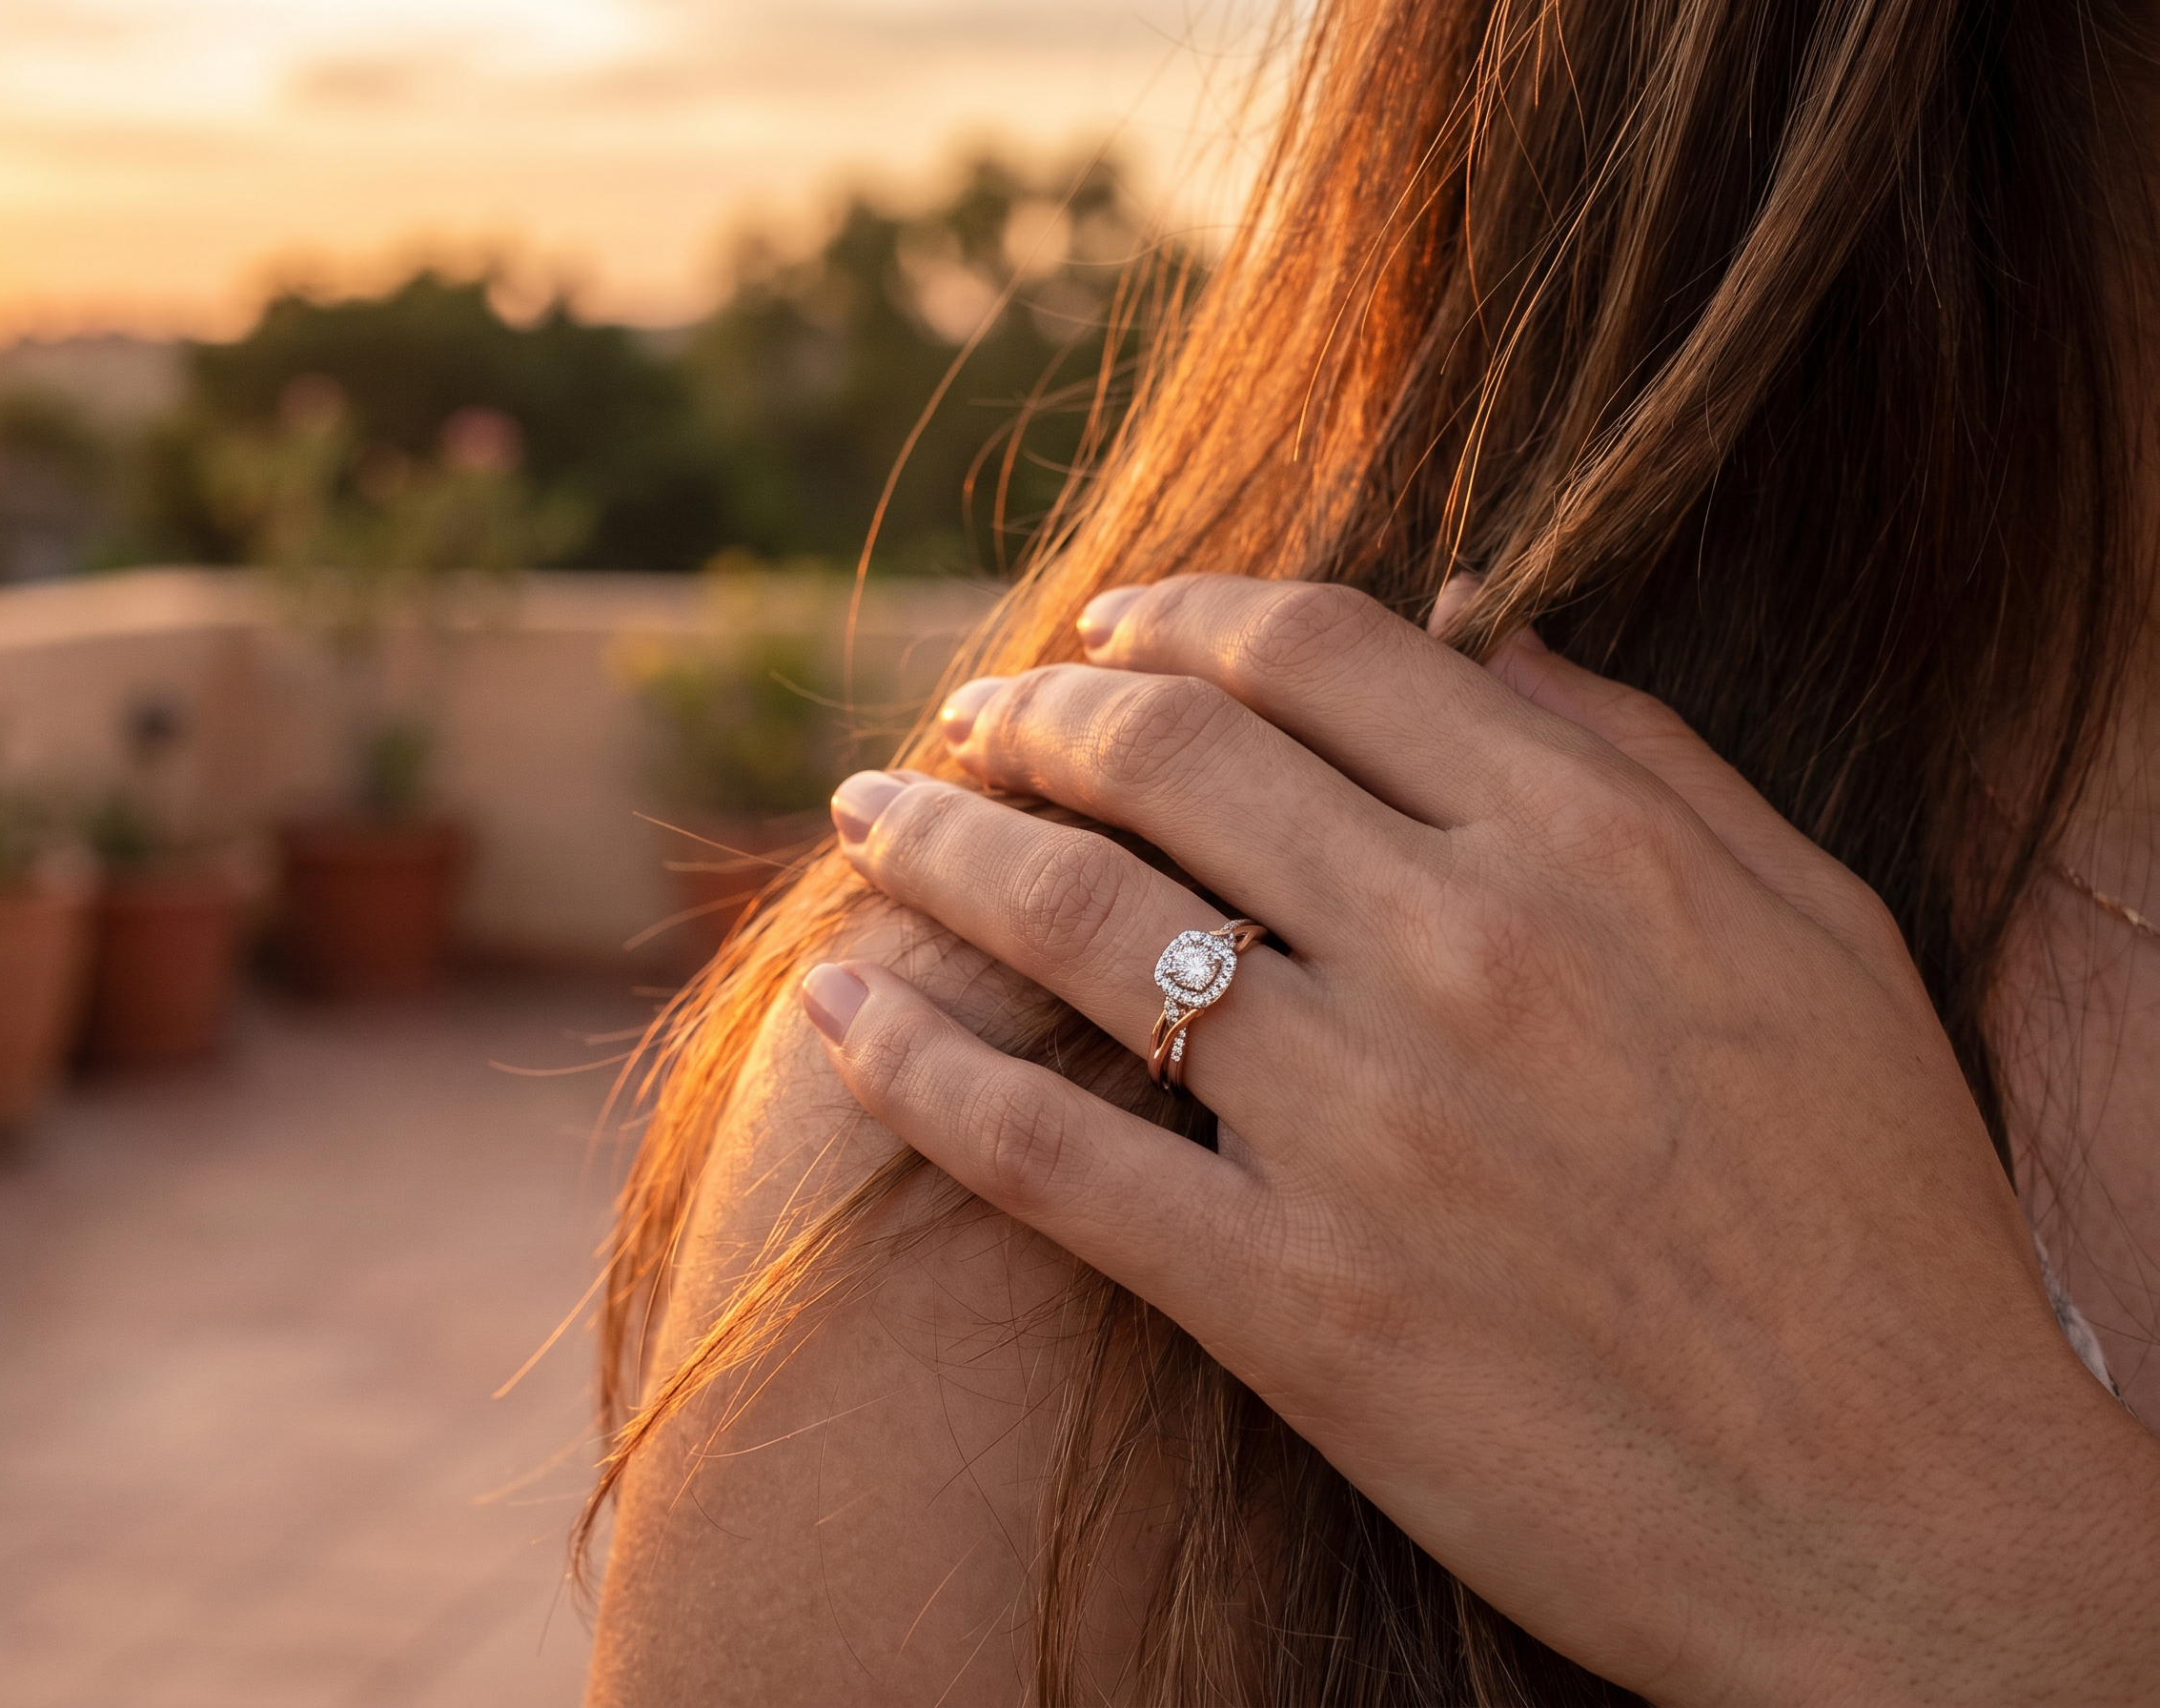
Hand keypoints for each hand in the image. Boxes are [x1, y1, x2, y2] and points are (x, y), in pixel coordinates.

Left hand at [801, 575, 2159, 1705]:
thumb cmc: (1881, 1222)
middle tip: (969, 717)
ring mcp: (1360, 1126)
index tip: (1108, 625)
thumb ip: (1651, 763)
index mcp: (1589, 844)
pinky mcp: (1288, 1301)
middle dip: (1032, 711)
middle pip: (1162, 755)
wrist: (1906, 1526)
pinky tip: (833, 1011)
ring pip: (1072, 919)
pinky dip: (913, 1064)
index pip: (1316, 649)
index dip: (1178, 612)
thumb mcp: (1819, 936)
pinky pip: (1043, 1151)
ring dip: (936, 845)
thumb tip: (1491, 634)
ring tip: (872, 821)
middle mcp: (1458, 952)